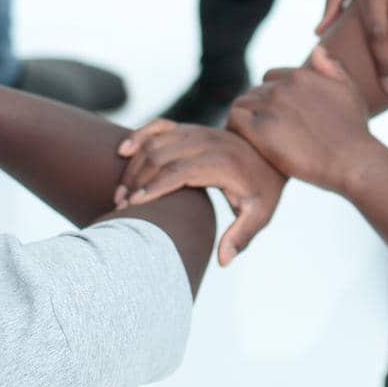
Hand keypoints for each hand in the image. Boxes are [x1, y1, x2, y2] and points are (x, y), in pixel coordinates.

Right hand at [115, 120, 285, 265]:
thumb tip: (224, 260)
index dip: (154, 187)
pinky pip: (159, 126)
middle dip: (136, 180)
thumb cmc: (262, 190)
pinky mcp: (189, 128)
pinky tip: (123, 151)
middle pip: (161, 156)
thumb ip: (241, 236)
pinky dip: (139, 135)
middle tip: (120, 205)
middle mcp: (207, 142)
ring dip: (133, 165)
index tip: (133, 205)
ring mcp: (197, 132)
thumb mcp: (260, 214)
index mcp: (221, 163)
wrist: (267, 156)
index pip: (180, 171)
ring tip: (120, 192)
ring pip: (155, 141)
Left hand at [227, 47, 377, 194]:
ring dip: (246, 118)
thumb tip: (316, 48)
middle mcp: (283, 86)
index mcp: (301, 74)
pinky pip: (234, 119)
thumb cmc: (354, 131)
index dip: (272, 96)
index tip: (278, 116)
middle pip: (255, 91)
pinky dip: (235, 127)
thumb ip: (333, 67)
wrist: (353, 161)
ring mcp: (270, 107)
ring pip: (242, 103)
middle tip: (267, 131)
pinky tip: (246, 141)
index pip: (270, 77)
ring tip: (254, 138)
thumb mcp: (349, 90)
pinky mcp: (260, 130)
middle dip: (259, 109)